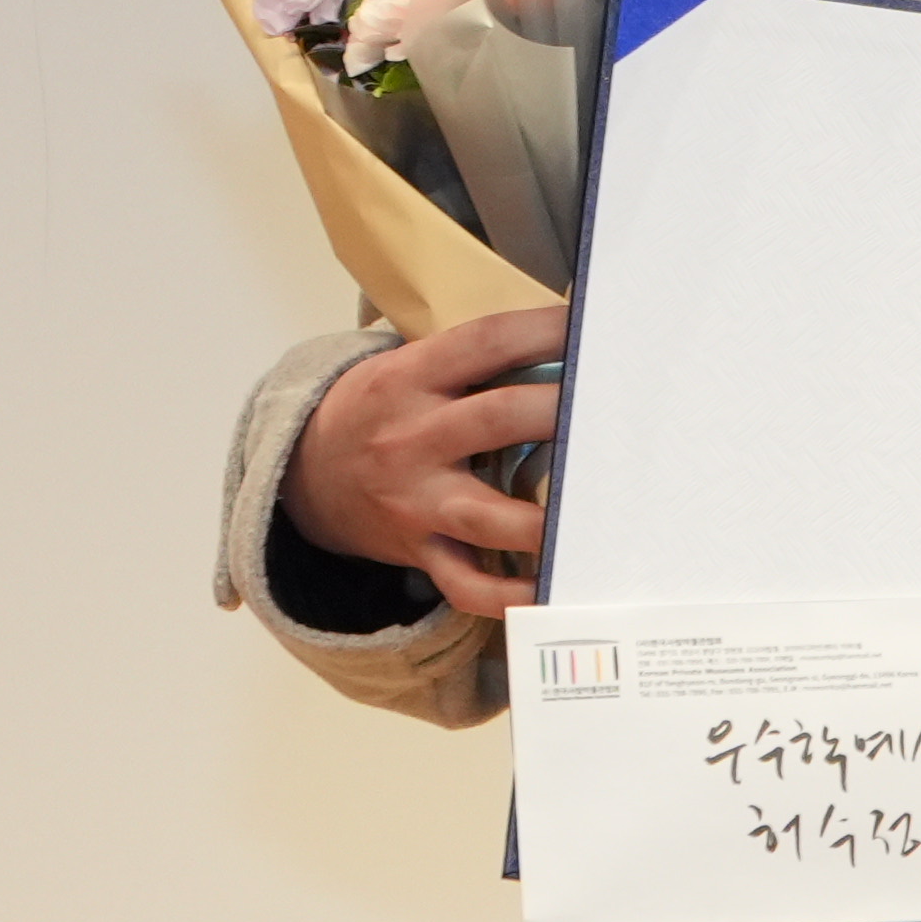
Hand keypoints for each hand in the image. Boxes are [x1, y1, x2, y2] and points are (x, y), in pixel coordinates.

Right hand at [288, 304, 565, 619]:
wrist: (304, 474)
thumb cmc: (379, 410)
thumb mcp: (406, 367)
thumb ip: (473, 360)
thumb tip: (570, 344)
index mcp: (410, 379)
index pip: (484, 342)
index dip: (542, 331)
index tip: (595, 326)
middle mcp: (411, 439)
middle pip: (498, 419)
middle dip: (559, 412)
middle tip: (616, 410)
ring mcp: (414, 501)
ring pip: (487, 513)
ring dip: (543, 519)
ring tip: (596, 513)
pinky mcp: (418, 550)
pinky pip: (464, 583)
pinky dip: (505, 595)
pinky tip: (548, 590)